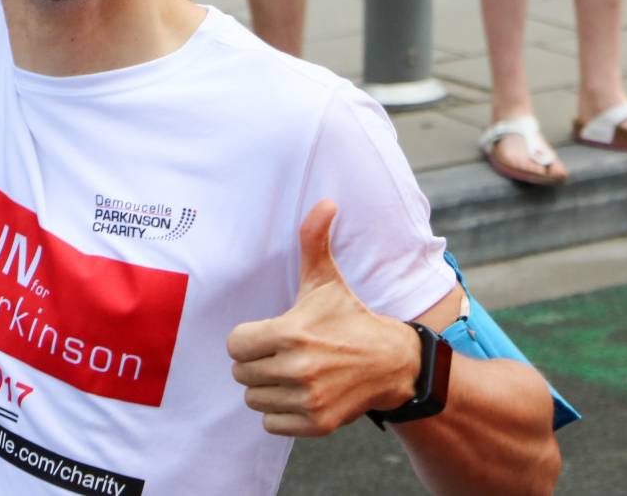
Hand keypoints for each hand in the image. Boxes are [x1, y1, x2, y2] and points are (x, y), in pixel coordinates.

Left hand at [226, 200, 422, 437]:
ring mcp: (307, 399)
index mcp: (290, 332)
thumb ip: (314, 241)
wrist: (391, 363)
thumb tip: (325, 202)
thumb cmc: (349, 317)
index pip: (235, 344)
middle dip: (256, 362)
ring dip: (266, 387)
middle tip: (282, 352)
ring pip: (253, 399)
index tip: (268, 333)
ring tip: (291, 371)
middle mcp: (297, 369)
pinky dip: (280, 411)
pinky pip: (270, 422)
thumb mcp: (326, 280)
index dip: (248, 338)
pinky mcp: (316, 424)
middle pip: (242, 372)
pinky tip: (299, 393)